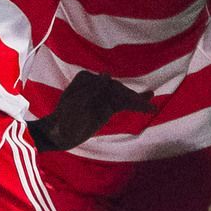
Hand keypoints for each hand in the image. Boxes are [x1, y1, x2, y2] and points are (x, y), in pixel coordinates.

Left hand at [28, 68, 145, 152]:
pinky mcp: (106, 107)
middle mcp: (95, 84)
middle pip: (118, 91)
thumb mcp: (75, 106)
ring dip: (138, 101)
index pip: (108, 85)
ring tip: (152, 106)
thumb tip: (107, 76)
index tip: (133, 103)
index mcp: (86, 79)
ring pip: (123, 97)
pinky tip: (148, 102)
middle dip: (132, 99)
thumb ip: (91, 90)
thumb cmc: (63, 120)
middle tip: (148, 107)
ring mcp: (102, 96)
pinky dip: (135, 103)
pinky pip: (123, 103)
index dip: (121, 94)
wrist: (58, 134)